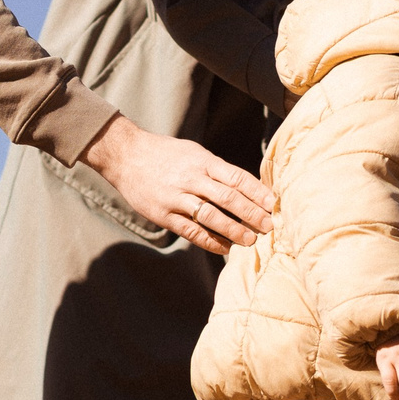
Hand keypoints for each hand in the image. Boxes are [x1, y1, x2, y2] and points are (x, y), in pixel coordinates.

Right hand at [78, 114, 275, 253]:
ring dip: (234, 230)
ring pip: (211, 216)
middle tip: (269, 226)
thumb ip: (216, 169)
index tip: (273, 204)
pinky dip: (210, 241)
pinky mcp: (163, 214)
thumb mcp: (193, 152)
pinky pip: (191, 231)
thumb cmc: (165, 153)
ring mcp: (176, 197)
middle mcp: (191, 178)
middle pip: (228, 198)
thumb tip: (246, 187)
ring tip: (251, 240)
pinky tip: (224, 247)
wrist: (125, 155)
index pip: (236, 177)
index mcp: (202, 161)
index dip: (257, 192)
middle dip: (251, 213)